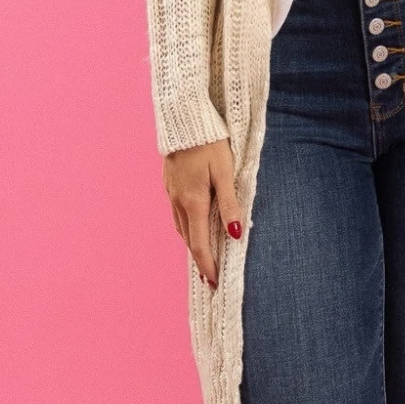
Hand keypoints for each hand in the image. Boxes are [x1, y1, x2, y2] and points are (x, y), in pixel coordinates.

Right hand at [164, 138, 240, 288]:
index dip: (207, 265)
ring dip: (192, 244)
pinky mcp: (169, 185)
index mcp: (193, 202)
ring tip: (204, 257)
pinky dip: (187, 227)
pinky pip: (177, 214)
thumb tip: (235, 233)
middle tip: (210, 277)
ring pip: (181, 227)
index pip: (199, 244)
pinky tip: (194, 227)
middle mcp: (178, 201)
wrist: (184, 120)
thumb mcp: (225, 172)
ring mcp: (171, 193)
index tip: (213, 283)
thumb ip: (229, 204)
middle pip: (189, 239)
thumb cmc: (210, 143)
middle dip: (200, 260)